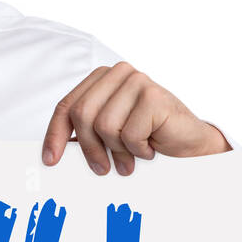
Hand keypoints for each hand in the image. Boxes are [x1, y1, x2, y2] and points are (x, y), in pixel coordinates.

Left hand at [41, 62, 228, 176]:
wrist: (190, 145)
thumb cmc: (148, 138)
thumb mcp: (109, 134)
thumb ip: (84, 134)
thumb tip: (50, 155)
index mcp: (101, 78)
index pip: (66, 106)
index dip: (55, 135)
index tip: (50, 161)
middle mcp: (117, 73)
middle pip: (82, 115)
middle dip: (89, 148)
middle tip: (103, 169)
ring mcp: (137, 81)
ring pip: (104, 126)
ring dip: (119, 150)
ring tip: (133, 156)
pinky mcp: (153, 96)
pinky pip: (129, 133)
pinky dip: (138, 150)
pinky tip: (151, 148)